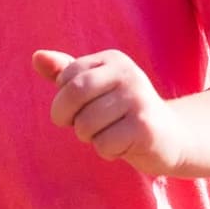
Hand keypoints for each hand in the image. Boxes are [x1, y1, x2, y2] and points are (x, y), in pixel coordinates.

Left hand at [34, 47, 182, 177]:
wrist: (173, 137)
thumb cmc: (124, 113)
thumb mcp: (96, 88)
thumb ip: (65, 73)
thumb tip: (36, 57)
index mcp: (113, 59)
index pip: (67, 77)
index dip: (63, 100)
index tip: (79, 109)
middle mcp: (128, 74)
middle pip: (74, 95)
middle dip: (67, 118)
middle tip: (80, 128)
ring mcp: (138, 100)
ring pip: (86, 125)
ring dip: (91, 138)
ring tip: (111, 134)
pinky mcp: (144, 128)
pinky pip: (103, 144)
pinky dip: (108, 151)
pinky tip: (125, 145)